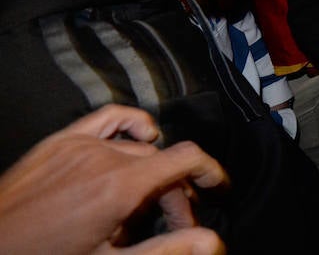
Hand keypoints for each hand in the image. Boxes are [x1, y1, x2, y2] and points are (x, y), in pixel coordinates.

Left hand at [0, 105, 226, 254]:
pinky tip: (138, 138)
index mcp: (120, 187)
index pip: (186, 159)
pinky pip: (108, 118)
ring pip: (138, 146)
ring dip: (151, 171)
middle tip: (169, 225)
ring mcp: (80, 144)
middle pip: (162, 162)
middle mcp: (103, 157)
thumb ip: (165, 249)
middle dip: (174, 193)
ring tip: (143, 201)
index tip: (216, 187)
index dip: (210, 171)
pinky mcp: (60, 141)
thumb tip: (210, 243)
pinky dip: (131, 124)